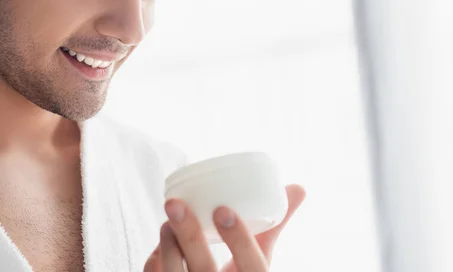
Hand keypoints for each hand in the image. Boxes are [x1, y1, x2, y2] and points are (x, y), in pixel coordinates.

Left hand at [144, 184, 305, 271]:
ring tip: (166, 222)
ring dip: (168, 248)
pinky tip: (157, 248)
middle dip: (189, 237)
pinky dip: (155, 263)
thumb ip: (272, 225)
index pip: (251, 266)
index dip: (239, 240)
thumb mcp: (259, 259)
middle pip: (205, 270)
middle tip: (175, 204)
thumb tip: (297, 188)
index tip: (223, 209)